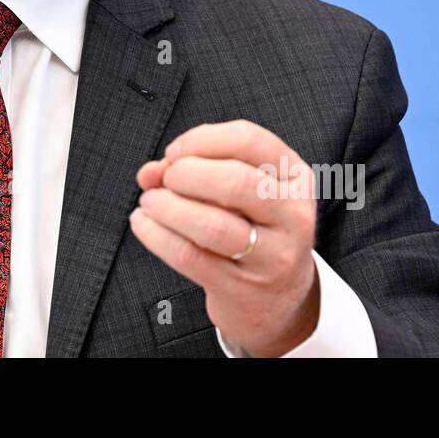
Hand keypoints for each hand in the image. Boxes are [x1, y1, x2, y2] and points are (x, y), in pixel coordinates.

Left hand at [131, 120, 319, 357]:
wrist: (277, 297)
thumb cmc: (253, 227)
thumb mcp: (243, 190)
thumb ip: (197, 167)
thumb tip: (151, 171)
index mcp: (295, 177)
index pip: (249, 141)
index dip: (201, 140)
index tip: (174, 152)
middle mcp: (292, 215)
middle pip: (234, 182)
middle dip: (185, 174)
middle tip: (165, 179)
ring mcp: (272, 256)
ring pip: (213, 225)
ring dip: (168, 207)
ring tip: (150, 202)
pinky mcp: (242, 288)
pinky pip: (190, 257)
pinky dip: (156, 235)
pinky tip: (143, 223)